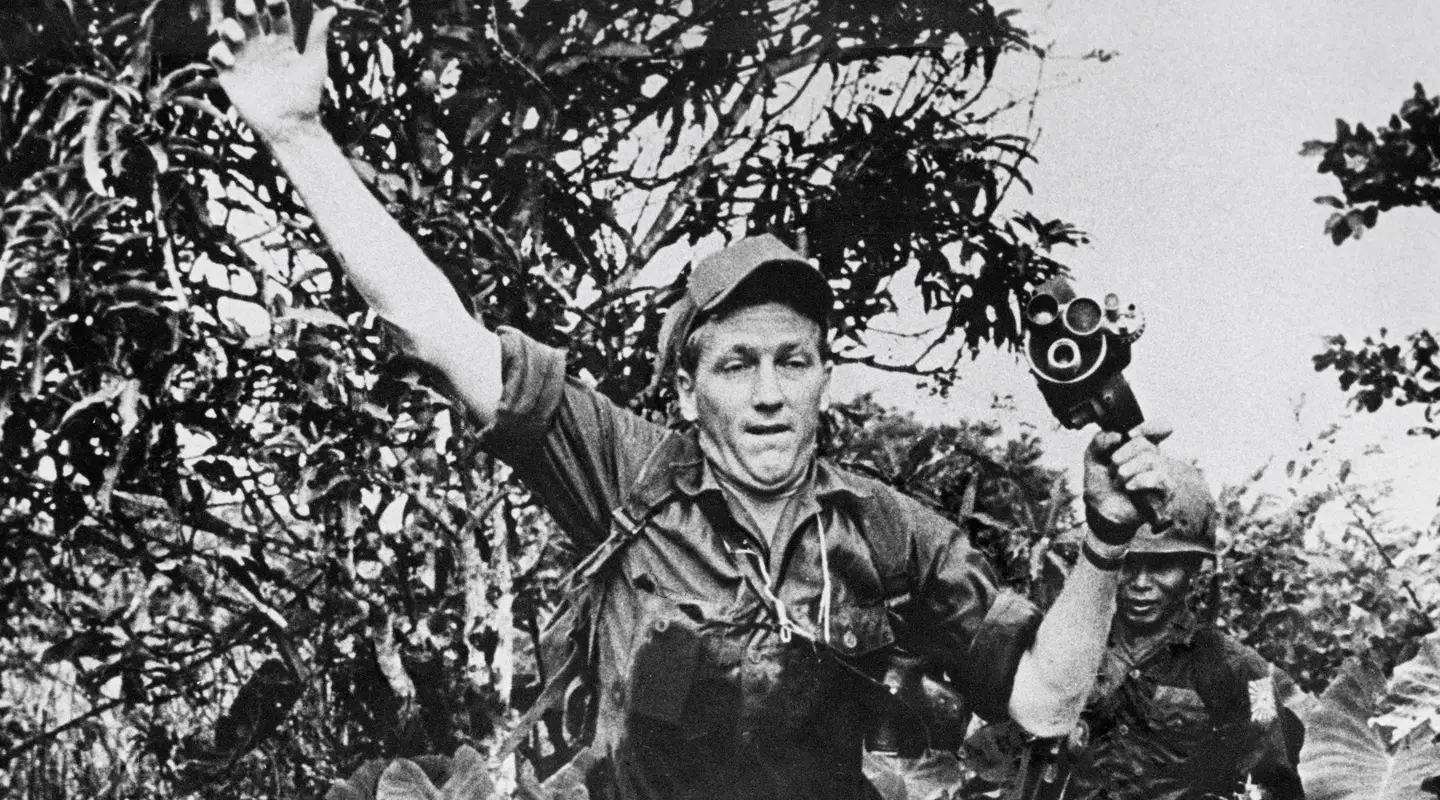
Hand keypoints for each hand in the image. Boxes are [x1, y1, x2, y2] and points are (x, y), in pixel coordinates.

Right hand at [208, 0, 336, 141]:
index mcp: (283, 42)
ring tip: (239, 37)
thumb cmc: (306, 96)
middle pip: (249, 17)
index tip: (275, 0)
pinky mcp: (230, 74)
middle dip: (245, 7)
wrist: (290, 126)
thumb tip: (332, 9)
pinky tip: (231, 60)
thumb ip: (317, 35)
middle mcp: (262, 47)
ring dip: (229, 27)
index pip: (276, 14)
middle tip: (248, 7)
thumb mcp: (314, 62)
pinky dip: (219, 51)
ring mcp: (245, 59)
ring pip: (229, 31)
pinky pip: (217, 54)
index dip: (274, 2)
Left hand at [1083, 420, 1173, 536]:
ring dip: (1127, 469)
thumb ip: (1100, 441)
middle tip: (1112, 468)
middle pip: (1145, 443)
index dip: (1152, 427)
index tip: (1131, 434)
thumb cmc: (1102, 483)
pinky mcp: (1166, 491)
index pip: (1159, 429)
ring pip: (1150, 459)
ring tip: (1118, 481)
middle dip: (1122, 454)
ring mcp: (1162, 473)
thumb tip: (1117, 436)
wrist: (1101, 511)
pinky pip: (1158, 478)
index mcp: (1140, 446)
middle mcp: (1155, 457)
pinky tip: (1129, 486)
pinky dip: (1139, 480)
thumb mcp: (1093, 457)